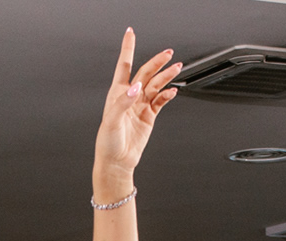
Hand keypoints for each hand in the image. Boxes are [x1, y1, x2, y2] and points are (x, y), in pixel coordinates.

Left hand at [92, 30, 179, 196]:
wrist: (117, 161)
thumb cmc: (108, 142)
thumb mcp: (111, 121)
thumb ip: (123, 102)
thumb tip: (135, 88)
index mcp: (117, 93)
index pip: (123, 65)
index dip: (128, 48)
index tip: (130, 33)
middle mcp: (129, 97)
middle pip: (145, 73)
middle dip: (157, 62)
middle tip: (168, 54)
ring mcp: (140, 106)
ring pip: (155, 85)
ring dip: (166, 76)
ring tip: (177, 68)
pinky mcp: (149, 116)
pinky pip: (160, 101)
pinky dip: (167, 95)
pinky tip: (172, 91)